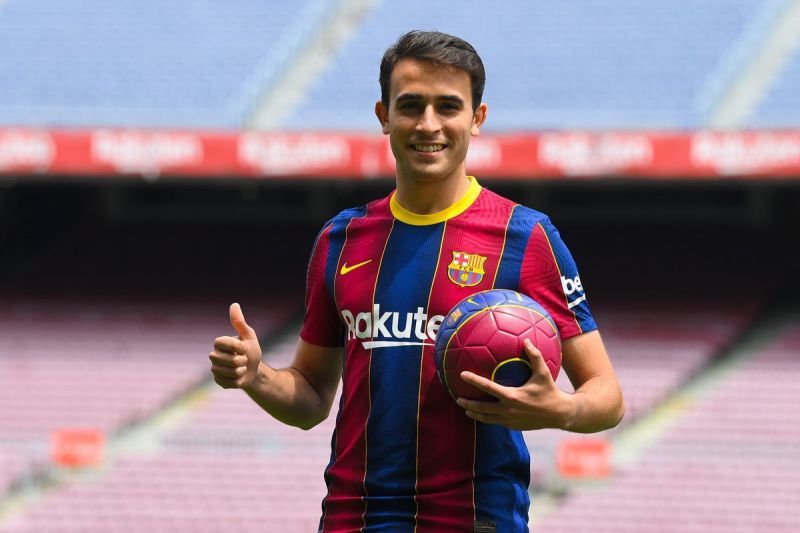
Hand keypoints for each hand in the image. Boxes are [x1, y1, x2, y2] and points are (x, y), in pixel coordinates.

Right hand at [209, 303, 262, 388]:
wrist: (254, 370)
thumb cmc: (251, 350)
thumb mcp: (248, 335)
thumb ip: (239, 322)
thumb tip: (234, 304)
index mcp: (219, 343)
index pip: (222, 343)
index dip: (236, 346)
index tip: (244, 347)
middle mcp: (214, 355)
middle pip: (229, 360)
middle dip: (242, 360)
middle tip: (244, 359)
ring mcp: (215, 369)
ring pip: (231, 372)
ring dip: (241, 371)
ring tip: (241, 368)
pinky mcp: (218, 381)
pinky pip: (230, 383)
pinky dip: (239, 380)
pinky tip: (238, 377)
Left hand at [456, 339, 571, 430]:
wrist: (560, 414)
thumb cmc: (550, 391)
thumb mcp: (543, 373)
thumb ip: (535, 356)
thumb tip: (526, 341)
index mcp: (512, 396)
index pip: (488, 387)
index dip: (473, 380)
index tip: (462, 374)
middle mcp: (508, 410)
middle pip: (482, 408)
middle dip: (468, 404)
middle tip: (457, 398)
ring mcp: (510, 420)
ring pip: (487, 419)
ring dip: (475, 414)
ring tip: (466, 410)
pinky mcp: (514, 426)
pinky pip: (497, 422)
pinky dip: (488, 418)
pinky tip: (484, 414)